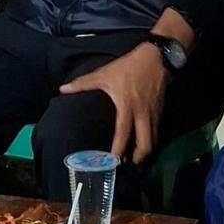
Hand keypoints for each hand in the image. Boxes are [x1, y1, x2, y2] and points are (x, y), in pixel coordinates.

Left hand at [60, 44, 168, 164]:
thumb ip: (83, 83)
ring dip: (145, 151)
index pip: (123, 134)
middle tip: (128, 165)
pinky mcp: (161, 111)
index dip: (118, 150)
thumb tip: (62, 89)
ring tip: (135, 159)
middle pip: (145, 144)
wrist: (155, 58)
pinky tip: (143, 142)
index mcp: (127, 106)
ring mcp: (154, 114)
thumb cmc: (127, 67)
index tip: (112, 162)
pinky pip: (157, 131)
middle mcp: (142, 114)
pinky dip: (151, 140)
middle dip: (138, 158)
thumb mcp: (104, 74)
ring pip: (153, 140)